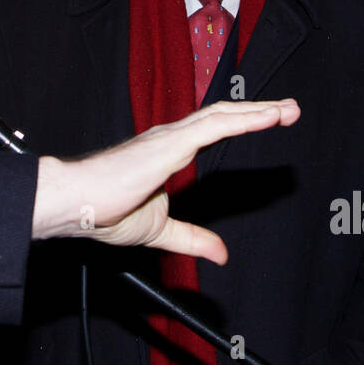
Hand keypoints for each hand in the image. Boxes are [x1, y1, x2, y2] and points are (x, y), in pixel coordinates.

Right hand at [32, 99, 300, 262]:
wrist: (73, 203)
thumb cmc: (101, 211)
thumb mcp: (159, 231)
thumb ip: (191, 238)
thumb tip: (220, 254)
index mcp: (168, 151)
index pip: (213, 129)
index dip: (243, 121)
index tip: (272, 120)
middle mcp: (171, 137)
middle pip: (223, 115)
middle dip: (259, 110)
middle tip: (290, 110)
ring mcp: (170, 138)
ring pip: (223, 115)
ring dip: (259, 111)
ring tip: (288, 110)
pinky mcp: (169, 145)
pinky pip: (214, 128)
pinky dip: (244, 120)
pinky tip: (268, 118)